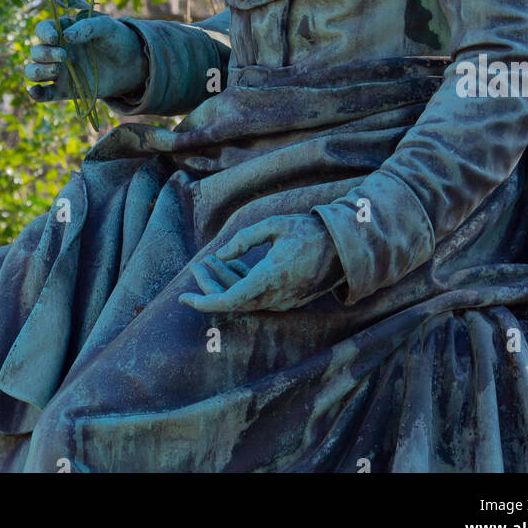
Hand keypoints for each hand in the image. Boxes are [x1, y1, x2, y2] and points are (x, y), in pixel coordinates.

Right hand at [25, 13, 146, 103]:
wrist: (132, 64)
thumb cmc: (118, 39)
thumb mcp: (107, 27)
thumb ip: (87, 27)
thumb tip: (65, 36)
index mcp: (64, 30)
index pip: (43, 29)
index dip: (44, 33)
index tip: (54, 38)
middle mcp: (56, 50)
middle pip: (36, 52)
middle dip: (45, 54)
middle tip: (64, 56)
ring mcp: (59, 71)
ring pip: (33, 72)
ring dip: (38, 71)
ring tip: (56, 70)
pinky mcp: (64, 90)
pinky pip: (43, 93)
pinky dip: (36, 94)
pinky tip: (35, 92)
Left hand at [179, 214, 344, 313]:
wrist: (344, 248)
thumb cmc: (309, 231)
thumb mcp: (275, 225)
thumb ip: (245, 239)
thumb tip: (223, 254)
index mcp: (269, 278)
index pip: (228, 301)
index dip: (203, 302)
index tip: (184, 298)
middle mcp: (275, 296)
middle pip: (232, 301)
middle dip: (210, 285)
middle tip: (197, 266)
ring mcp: (283, 301)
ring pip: (244, 299)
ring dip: (225, 283)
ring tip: (210, 261)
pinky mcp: (288, 300)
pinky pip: (257, 297)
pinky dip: (241, 284)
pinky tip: (232, 267)